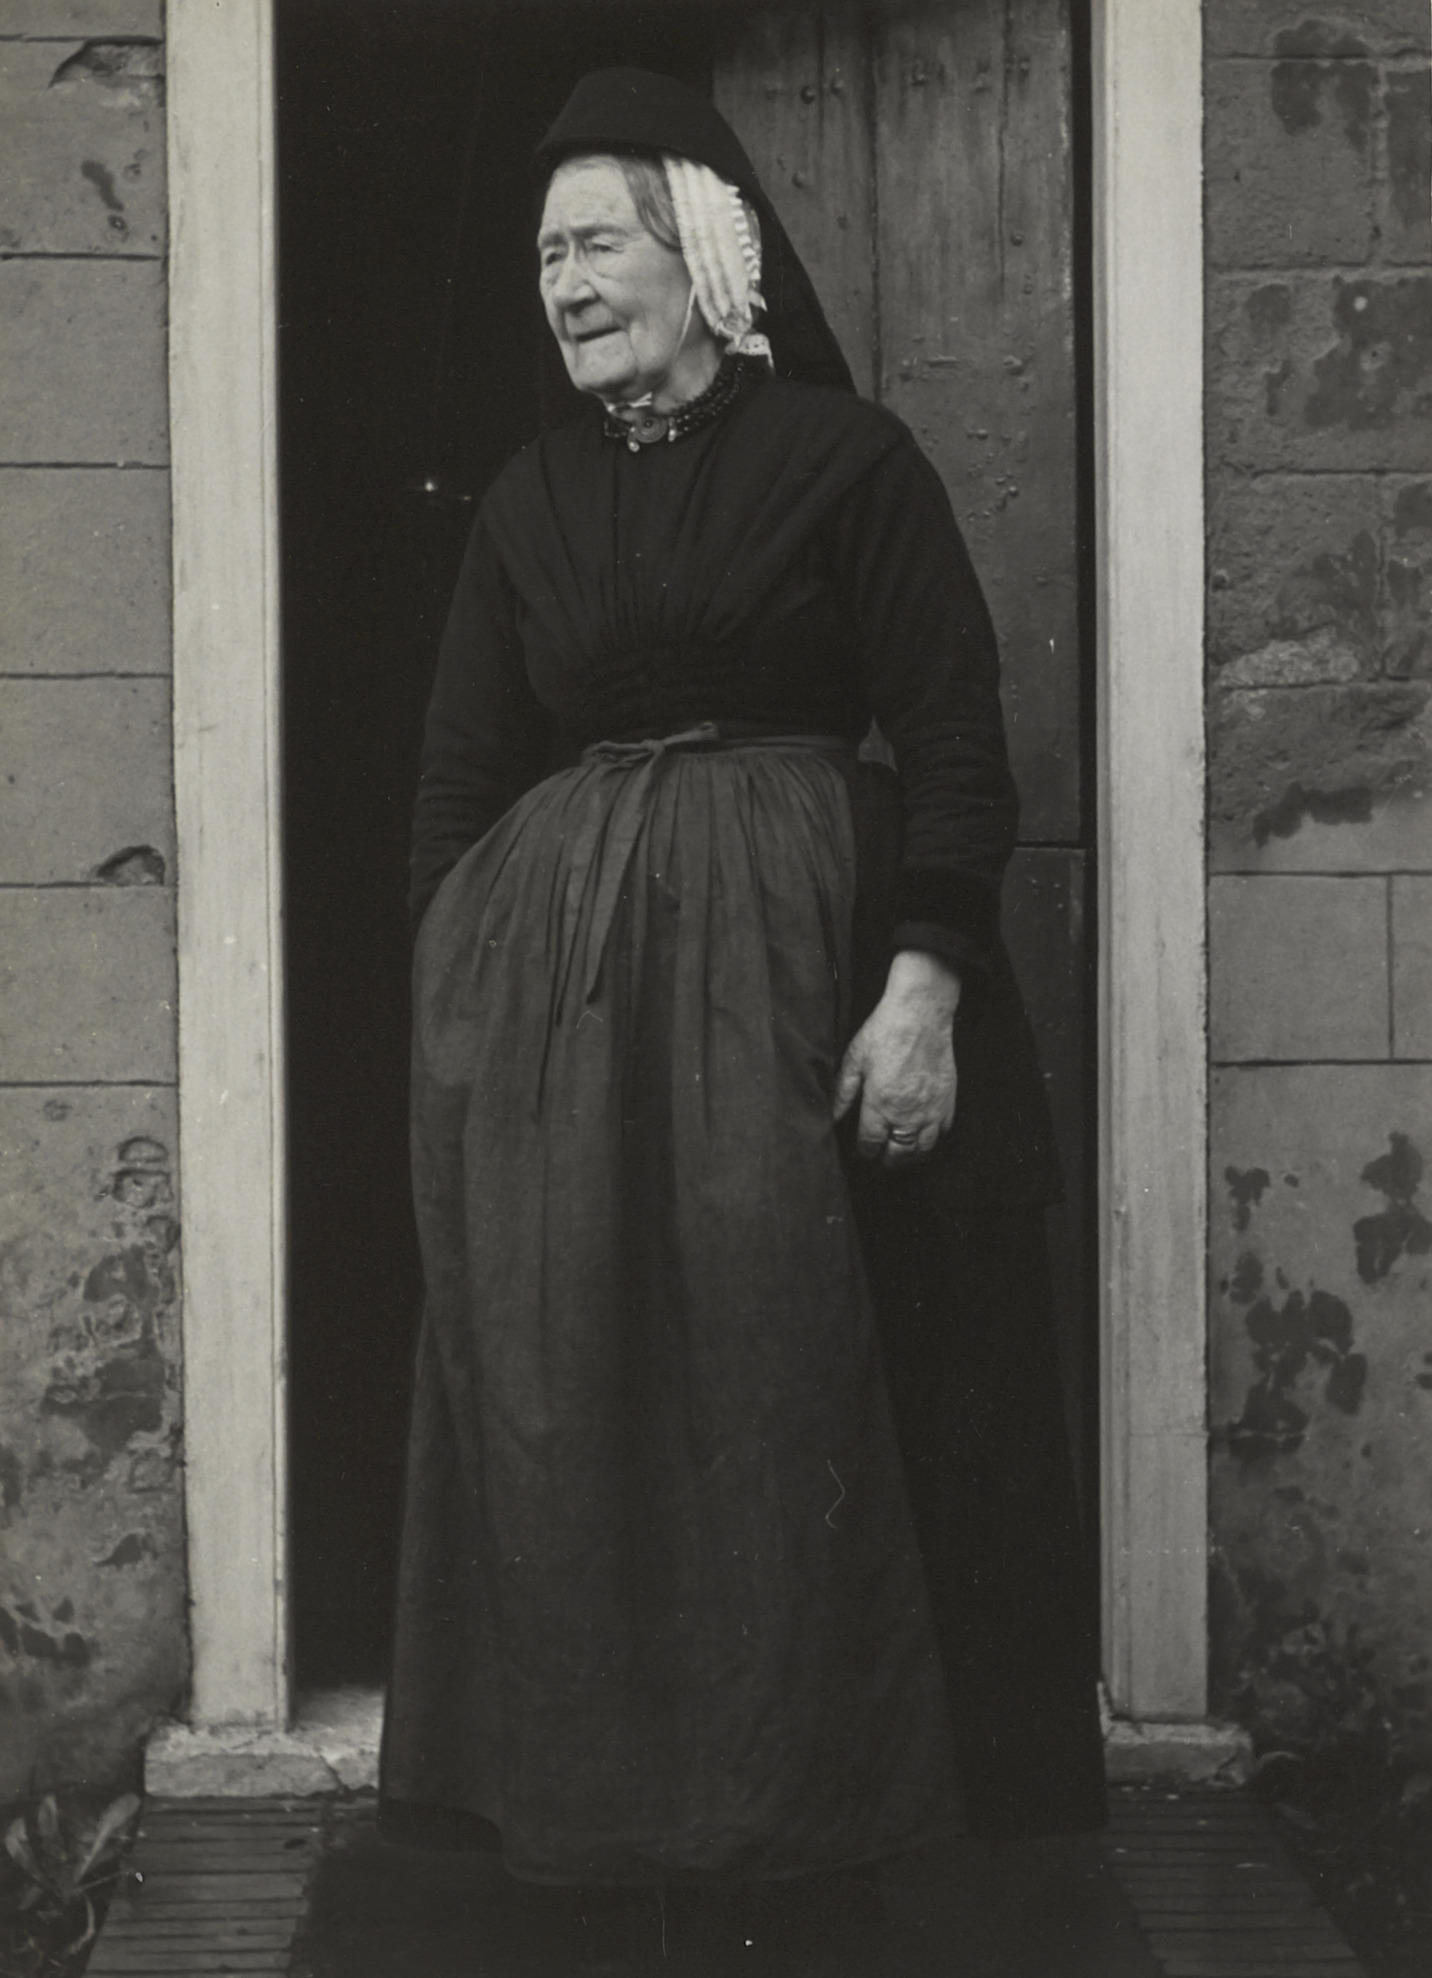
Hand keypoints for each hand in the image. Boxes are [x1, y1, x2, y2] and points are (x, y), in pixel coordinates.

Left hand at [833, 951, 960, 1166]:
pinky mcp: (947, 1100)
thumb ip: (842, 1093)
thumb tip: (831, 1117)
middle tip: (881, 1160)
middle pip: (898, 1155)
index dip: (864, 1152)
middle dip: (887, 1161)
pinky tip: (924, 1136)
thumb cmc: (884, 1032)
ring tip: (901, 1154)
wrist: (920, 1014)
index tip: (862, 1151)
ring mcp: (931, 1110)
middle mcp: (906, 1114)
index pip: (870, 1144)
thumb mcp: (854, 1060)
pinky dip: (932, 1140)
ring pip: (922, 1150)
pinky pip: (943, 1132)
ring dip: (910, 1156)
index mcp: (880, 1106)